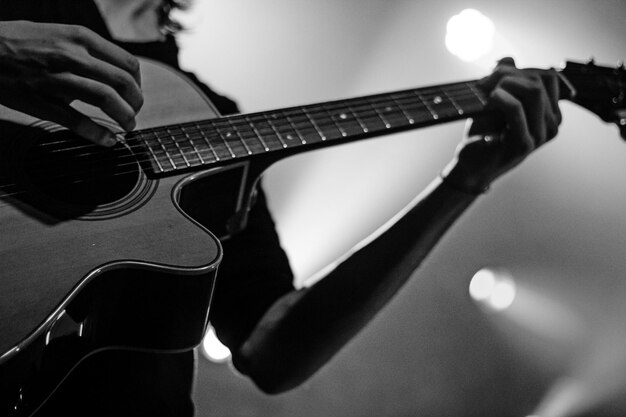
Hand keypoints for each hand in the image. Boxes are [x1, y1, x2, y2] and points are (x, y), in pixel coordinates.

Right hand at [0, 20, 142, 145]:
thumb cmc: (14, 41)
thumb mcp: (55, 33)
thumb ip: (83, 51)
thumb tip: (106, 72)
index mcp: (79, 37)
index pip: (127, 62)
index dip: (137, 82)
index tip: (135, 91)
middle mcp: (72, 55)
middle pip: (123, 82)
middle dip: (136, 102)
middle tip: (135, 112)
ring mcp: (57, 79)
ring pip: (107, 99)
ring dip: (125, 117)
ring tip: (128, 126)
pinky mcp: (41, 101)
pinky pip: (77, 120)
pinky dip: (98, 133)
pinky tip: (108, 140)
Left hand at [442, 58, 562, 192]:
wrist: (470, 167)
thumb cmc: (483, 135)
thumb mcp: (495, 103)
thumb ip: (505, 80)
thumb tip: (508, 58)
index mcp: (551, 114)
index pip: (549, 77)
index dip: (521, 69)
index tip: (494, 73)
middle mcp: (552, 125)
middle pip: (541, 81)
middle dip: (509, 73)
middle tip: (484, 80)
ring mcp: (540, 136)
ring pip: (533, 91)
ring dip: (504, 83)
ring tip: (484, 89)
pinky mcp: (523, 144)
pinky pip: (516, 109)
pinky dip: (500, 98)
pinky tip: (488, 98)